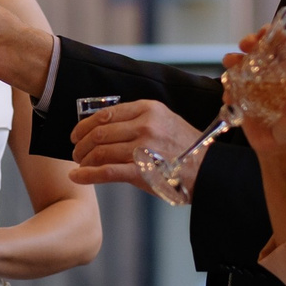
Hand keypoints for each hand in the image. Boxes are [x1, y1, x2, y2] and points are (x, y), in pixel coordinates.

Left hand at [66, 100, 200, 188]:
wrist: (209, 169)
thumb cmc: (185, 147)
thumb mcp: (165, 120)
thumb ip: (138, 118)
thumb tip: (104, 124)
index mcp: (148, 109)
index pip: (106, 114)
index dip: (84, 125)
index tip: (76, 134)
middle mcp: (145, 125)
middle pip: (99, 133)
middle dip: (81, 144)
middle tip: (76, 152)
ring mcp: (144, 148)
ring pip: (100, 152)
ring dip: (84, 160)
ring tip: (80, 165)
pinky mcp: (143, 171)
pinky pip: (107, 171)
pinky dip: (87, 174)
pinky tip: (77, 176)